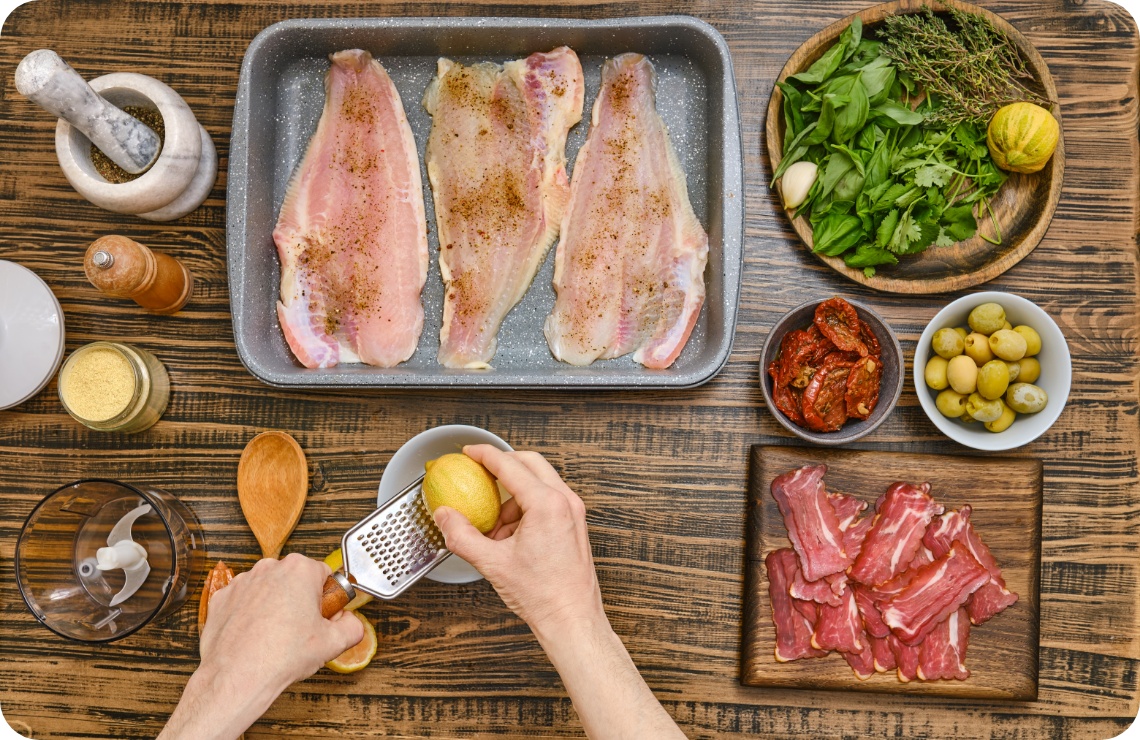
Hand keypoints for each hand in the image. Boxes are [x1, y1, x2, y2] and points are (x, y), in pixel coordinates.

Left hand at [200, 553, 362, 691]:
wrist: (237, 677)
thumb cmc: (280, 657)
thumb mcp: (334, 643)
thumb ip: (353, 626)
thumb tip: (350, 623)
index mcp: (299, 570)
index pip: (324, 575)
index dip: (327, 599)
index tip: (323, 617)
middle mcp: (269, 568)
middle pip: (295, 580)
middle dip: (301, 600)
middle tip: (302, 630)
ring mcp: (242, 581)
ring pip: (269, 589)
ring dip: (275, 606)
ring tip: (276, 636)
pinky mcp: (222, 597)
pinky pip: (244, 600)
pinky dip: (251, 614)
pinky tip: (256, 636)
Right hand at [433, 445, 605, 635]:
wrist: (572, 620)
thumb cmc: (542, 595)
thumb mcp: (492, 563)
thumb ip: (462, 536)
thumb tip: (445, 517)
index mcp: (547, 504)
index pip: (510, 465)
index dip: (484, 455)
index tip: (469, 452)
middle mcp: (565, 501)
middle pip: (530, 463)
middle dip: (502, 466)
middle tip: (480, 474)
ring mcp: (574, 512)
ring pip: (539, 483)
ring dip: (513, 496)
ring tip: (494, 528)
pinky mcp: (575, 524)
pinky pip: (547, 501)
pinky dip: (525, 509)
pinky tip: (510, 537)